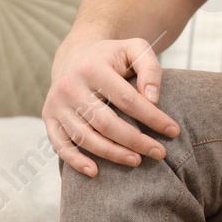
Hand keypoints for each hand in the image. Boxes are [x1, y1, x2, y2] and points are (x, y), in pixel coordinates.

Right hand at [42, 36, 180, 176]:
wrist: (75, 56)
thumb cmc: (112, 57)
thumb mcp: (134, 49)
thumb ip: (149, 68)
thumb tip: (153, 100)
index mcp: (93, 67)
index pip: (128, 100)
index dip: (152, 118)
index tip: (173, 131)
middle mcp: (70, 86)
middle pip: (107, 123)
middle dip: (136, 141)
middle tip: (159, 153)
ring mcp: (56, 104)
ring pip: (86, 137)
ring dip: (113, 154)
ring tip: (137, 161)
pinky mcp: (48, 118)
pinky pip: (60, 145)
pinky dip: (75, 161)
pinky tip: (95, 172)